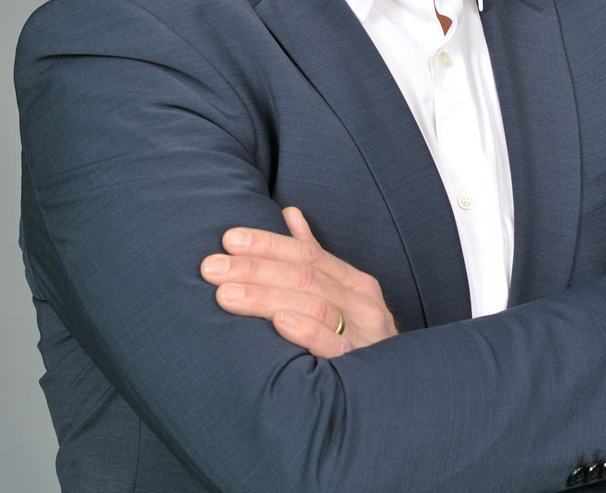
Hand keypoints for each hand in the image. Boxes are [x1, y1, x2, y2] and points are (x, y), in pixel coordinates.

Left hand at [200, 206, 398, 357]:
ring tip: (226, 294)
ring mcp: (362, 333)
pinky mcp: (358, 365)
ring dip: (266, 297)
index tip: (229, 239)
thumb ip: (316, 257)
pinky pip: (333, 344)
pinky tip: (277, 321)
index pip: (307, 253)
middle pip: (305, 276)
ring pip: (313, 304)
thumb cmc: (360, 340)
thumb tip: (290, 213)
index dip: (268, 243)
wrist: (393, 391)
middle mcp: (361, 303)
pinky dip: (305, 329)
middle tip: (212, 268)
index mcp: (355, 283)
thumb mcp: (344, 295)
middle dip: (254, 268)